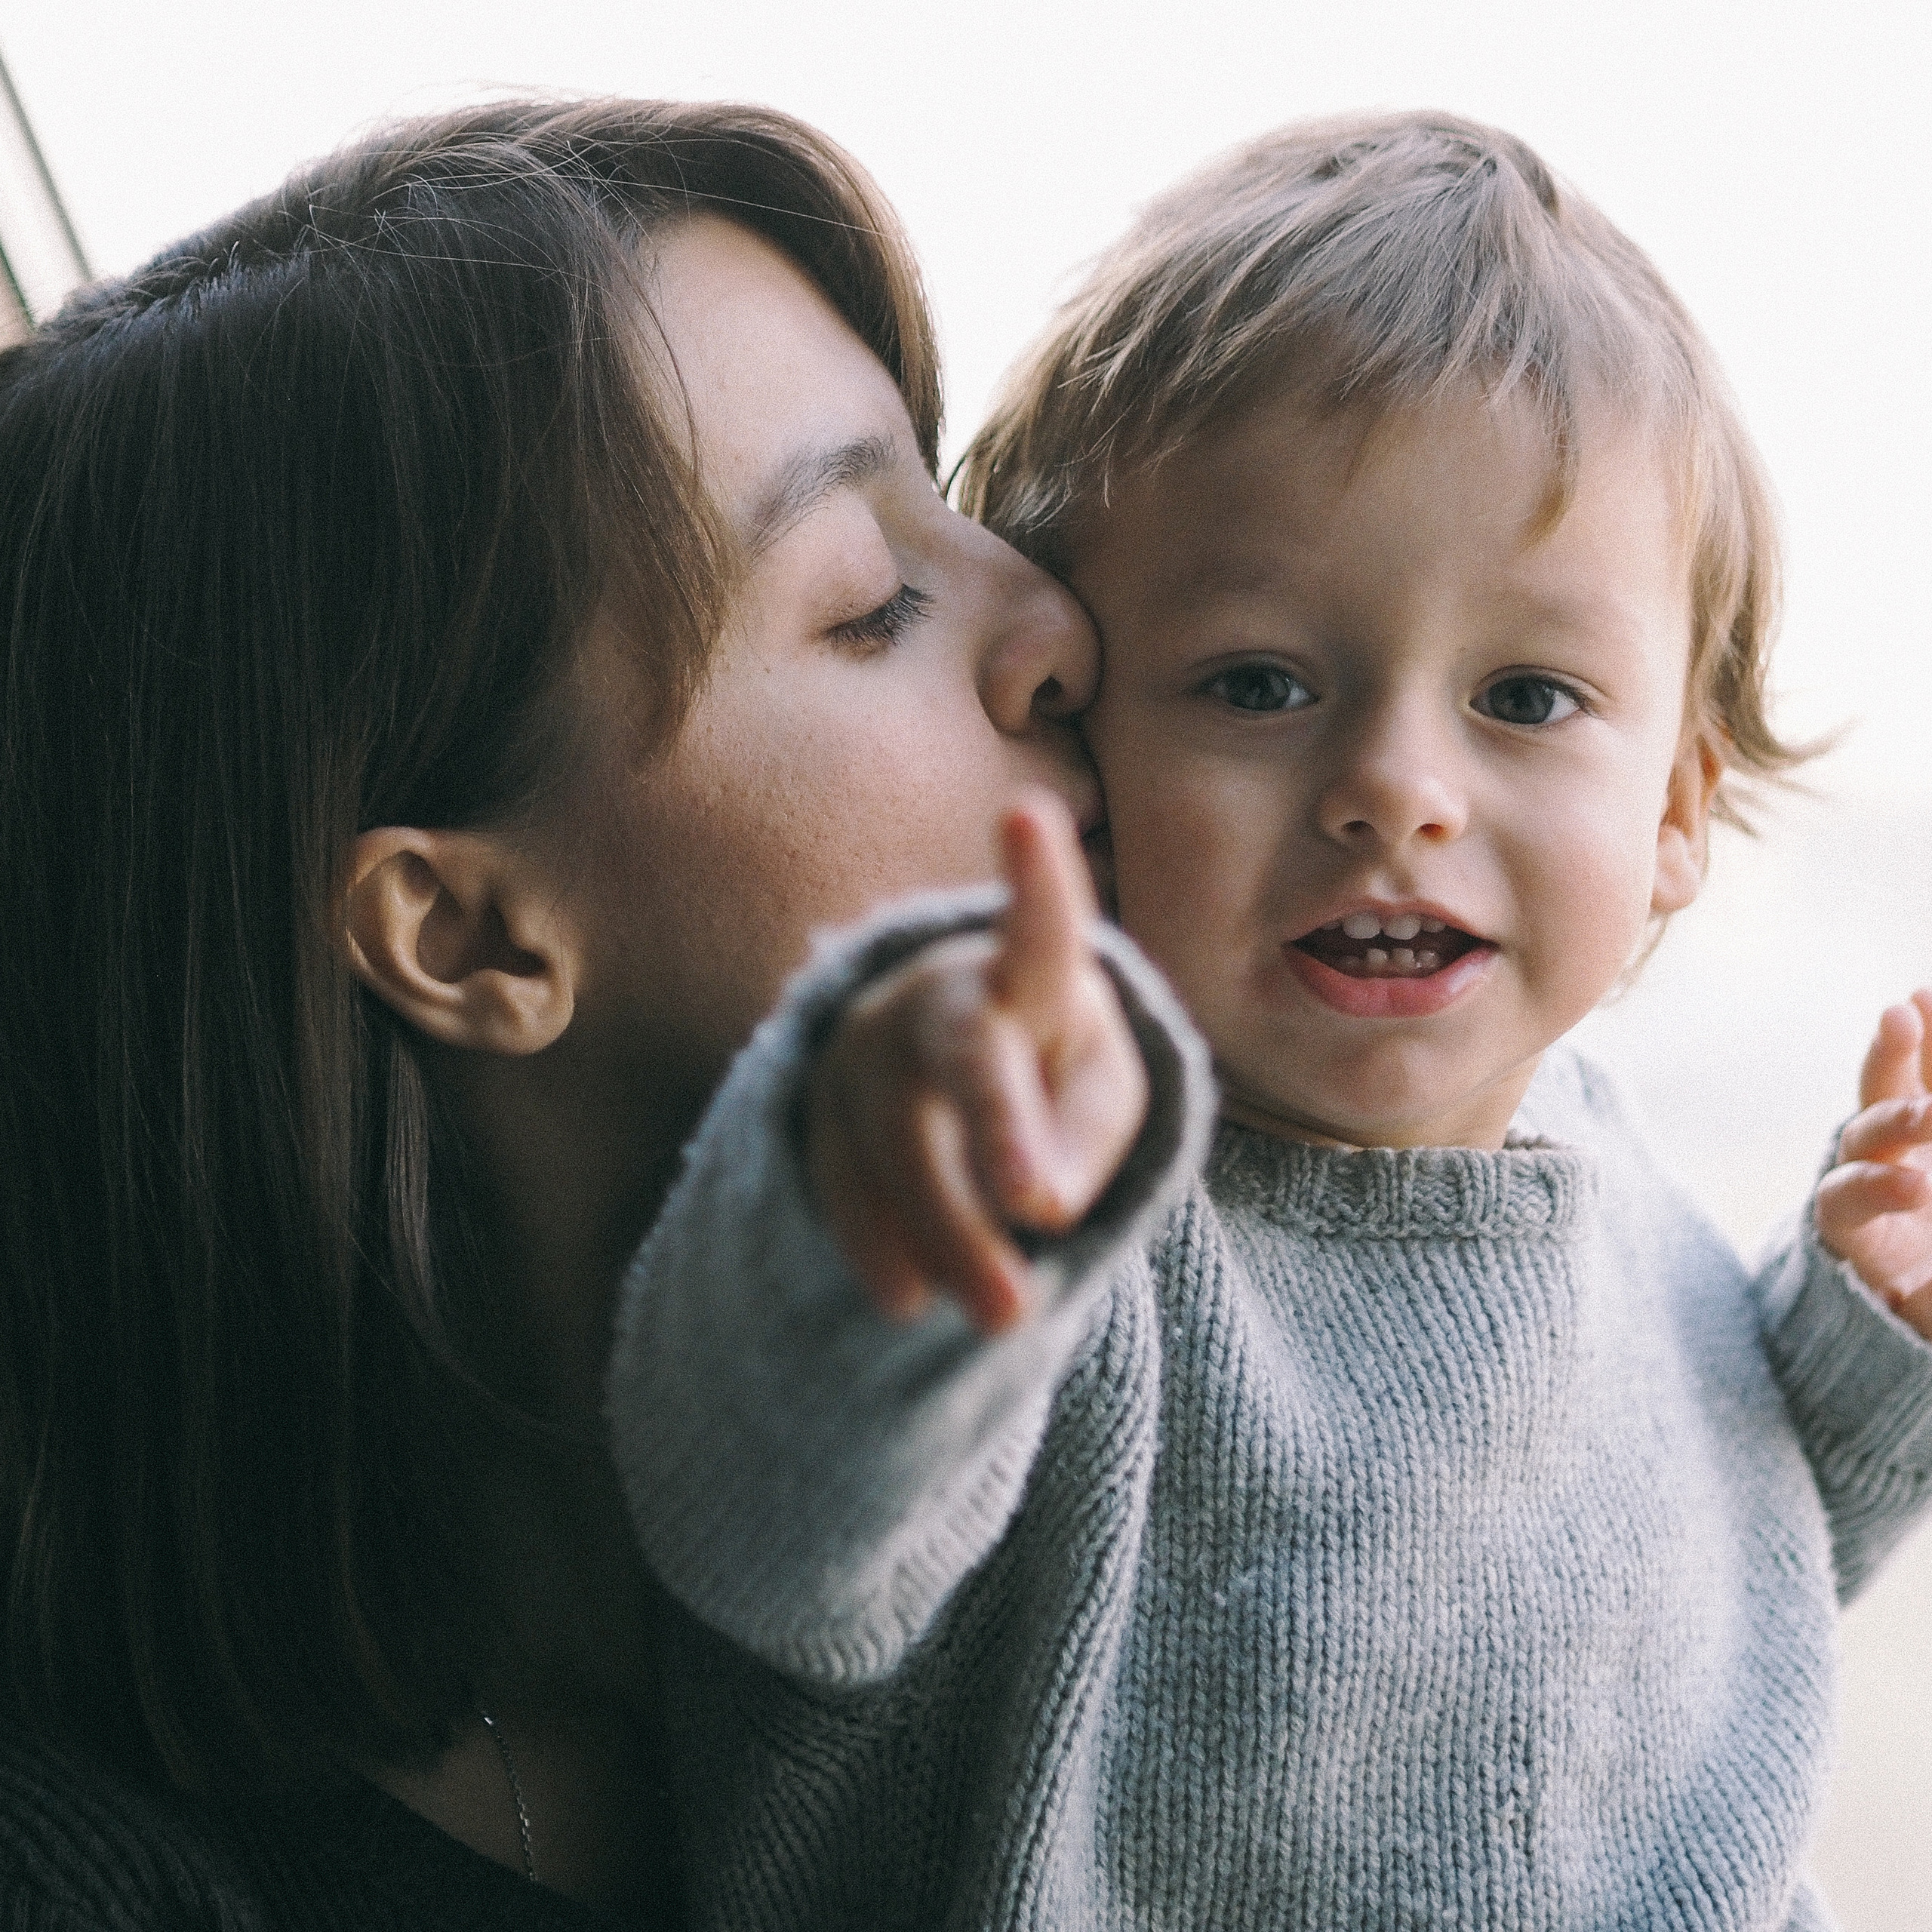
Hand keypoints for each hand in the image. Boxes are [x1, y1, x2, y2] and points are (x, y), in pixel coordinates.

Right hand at [804, 792, 1148, 1335]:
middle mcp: (934, 997)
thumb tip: (1039, 1204)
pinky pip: (837, 1175)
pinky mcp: (818, 1107)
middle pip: (961, 1064)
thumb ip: (1088, 1135)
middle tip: (1034, 1279)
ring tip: (1004, 1317)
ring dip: (944, 1233)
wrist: (953, 1060)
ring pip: (891, 1136)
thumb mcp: (1103, 1091)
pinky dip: (875, 1241)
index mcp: (1025, 974)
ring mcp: (864, 1051)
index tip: (1028, 813)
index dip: (1038, 876)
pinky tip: (907, 1300)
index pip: (1038, 927)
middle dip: (993, 1159)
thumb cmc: (1054, 1066)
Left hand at [1815, 989, 1931, 1340]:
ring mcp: (1899, 1146)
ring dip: (1905, 1049)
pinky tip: (1924, 990)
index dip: (1874, 1189)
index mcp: (1855, 1234)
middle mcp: (1869, 1178)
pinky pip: (1926, 1072)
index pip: (1844, 1202)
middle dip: (1897, 1119)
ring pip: (1888, 1089)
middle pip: (1863, 1135)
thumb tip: (1917, 1284)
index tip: (1915, 1189)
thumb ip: (1922, 1301)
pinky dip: (1930, 1037)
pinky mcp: (1925, 1119)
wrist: (1916, 1287)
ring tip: (1914, 1000)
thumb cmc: (1916, 1307)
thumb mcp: (1917, 1311)